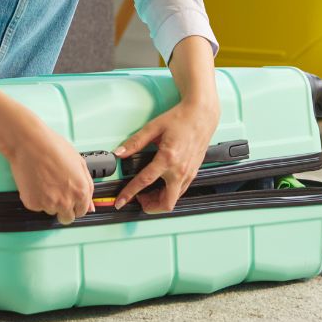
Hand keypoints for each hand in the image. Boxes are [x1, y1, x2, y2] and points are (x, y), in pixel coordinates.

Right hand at [4, 124, 94, 225]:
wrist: (29, 143)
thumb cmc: (53, 147)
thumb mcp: (79, 163)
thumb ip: (88, 187)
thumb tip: (90, 206)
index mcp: (80, 192)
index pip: (82, 212)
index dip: (76, 204)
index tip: (70, 199)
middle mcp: (66, 202)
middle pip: (67, 218)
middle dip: (64, 209)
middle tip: (56, 193)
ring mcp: (48, 204)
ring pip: (51, 211)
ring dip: (49, 202)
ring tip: (44, 181)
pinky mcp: (32, 203)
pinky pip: (36, 206)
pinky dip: (36, 197)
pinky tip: (36, 182)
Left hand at [111, 97, 220, 213]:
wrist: (202, 115)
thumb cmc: (181, 119)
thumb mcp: (153, 128)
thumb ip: (134, 142)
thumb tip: (119, 152)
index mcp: (167, 158)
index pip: (144, 182)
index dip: (129, 193)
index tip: (121, 201)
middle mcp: (180, 169)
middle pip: (166, 202)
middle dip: (150, 206)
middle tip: (139, 198)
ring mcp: (189, 173)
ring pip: (174, 199)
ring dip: (160, 200)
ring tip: (148, 191)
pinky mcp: (193, 172)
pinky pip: (181, 190)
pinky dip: (170, 193)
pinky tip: (162, 184)